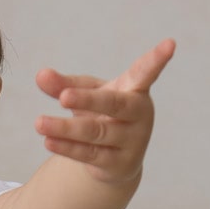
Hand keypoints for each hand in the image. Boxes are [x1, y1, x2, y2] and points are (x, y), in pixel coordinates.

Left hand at [35, 38, 175, 184]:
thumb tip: (40, 75)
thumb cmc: (103, 114)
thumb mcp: (87, 95)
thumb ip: (65, 85)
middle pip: (113, 105)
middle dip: (88, 100)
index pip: (146, 72)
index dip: (157, 59)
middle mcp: (138, 116)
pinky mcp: (118, 165)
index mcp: (135, 90)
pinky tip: (48, 140)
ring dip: (65, 129)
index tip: (170, 43)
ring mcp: (131, 142)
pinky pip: (88, 154)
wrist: (116, 159)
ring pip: (95, 133)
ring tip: (39, 123)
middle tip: (64, 97)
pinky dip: (67, 147)